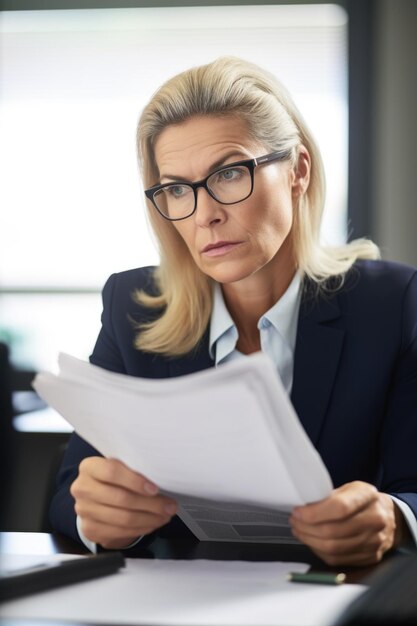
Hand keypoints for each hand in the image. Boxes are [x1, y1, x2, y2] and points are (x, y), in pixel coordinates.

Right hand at [70, 457, 176, 549]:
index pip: (112, 472)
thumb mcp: (120, 468)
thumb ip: (133, 470)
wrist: (96, 499)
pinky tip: (153, 523)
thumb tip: (161, 478)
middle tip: (170, 505)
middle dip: (150, 504)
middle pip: (121, 498)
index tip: (155, 488)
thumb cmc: (114, 479)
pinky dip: (141, 528)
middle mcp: (82, 488)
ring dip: (150, 518)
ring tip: (165, 515)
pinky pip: (121, 532)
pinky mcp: (90, 530)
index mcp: (89, 467)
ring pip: (123, 518)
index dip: (135, 481)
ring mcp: (84, 511)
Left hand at [289, 481, 408, 565]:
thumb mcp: (350, 488)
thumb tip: (302, 506)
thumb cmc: (363, 501)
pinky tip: (311, 542)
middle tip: (294, 522)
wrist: (389, 517)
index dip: (314, 513)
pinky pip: (338, 559)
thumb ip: (329, 496)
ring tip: (299, 531)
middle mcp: (375, 519)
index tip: (298, 512)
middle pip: (334, 531)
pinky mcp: (370, 557)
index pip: (339, 508)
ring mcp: (374, 541)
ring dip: (310, 540)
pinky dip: (319, 551)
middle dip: (307, 528)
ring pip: (334, 548)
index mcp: (368, 496)